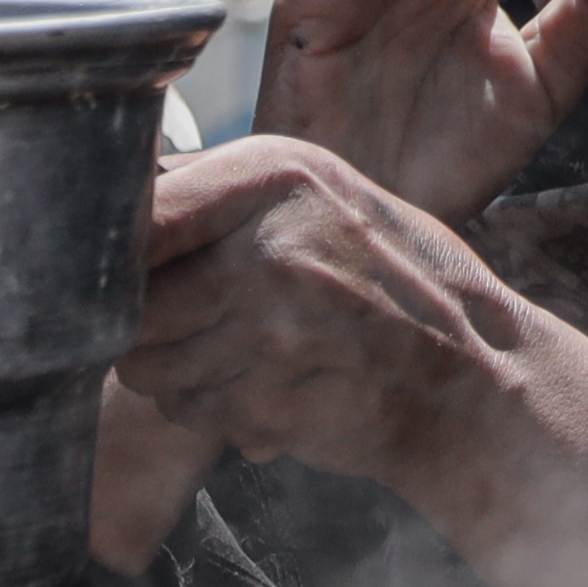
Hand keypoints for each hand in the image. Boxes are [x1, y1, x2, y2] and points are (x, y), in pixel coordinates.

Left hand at [121, 131, 587, 528]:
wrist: (474, 376)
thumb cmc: (390, 279)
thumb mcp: (319, 194)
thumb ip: (219, 195)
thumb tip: (113, 204)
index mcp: (273, 175)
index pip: (138, 216)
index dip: (114, 256)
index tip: (120, 272)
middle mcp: (266, 246)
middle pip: (129, 304)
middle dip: (148, 325)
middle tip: (201, 324)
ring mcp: (268, 332)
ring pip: (146, 366)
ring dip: (176, 373)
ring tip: (245, 354)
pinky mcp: (269, 402)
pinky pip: (187, 411)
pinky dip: (213, 410)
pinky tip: (271, 387)